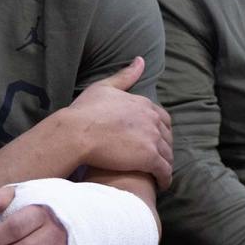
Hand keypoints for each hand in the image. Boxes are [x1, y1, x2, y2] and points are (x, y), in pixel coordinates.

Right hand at [63, 57, 173, 188]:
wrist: (77, 132)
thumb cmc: (85, 111)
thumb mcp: (104, 86)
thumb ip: (125, 75)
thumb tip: (140, 60)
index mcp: (143, 103)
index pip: (161, 118)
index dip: (160, 129)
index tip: (155, 138)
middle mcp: (152, 119)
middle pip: (167, 136)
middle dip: (165, 147)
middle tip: (158, 158)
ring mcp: (152, 138)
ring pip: (168, 154)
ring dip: (165, 164)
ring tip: (160, 173)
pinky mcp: (149, 157)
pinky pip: (164, 170)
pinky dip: (165, 178)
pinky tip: (161, 184)